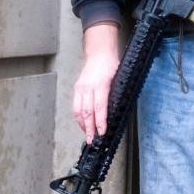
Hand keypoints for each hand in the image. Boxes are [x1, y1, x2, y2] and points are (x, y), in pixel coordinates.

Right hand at [72, 24, 120, 143]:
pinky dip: (79, 117)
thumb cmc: (111, 64)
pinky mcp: (76, 88)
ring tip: (87, 135)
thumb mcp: (118, 78)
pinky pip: (76, 106)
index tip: (102, 132)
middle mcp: (88, 87)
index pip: (100, 107)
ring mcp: (80, 88)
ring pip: (78, 111)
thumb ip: (115, 95)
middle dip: (89, 128)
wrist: (99, 52)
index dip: (100, 122)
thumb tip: (115, 112)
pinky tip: (83, 124)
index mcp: (101, 84)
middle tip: (92, 140)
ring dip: (82, 125)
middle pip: (87, 112)